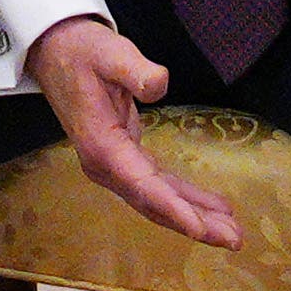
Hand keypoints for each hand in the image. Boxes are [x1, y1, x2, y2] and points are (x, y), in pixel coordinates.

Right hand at [24, 12, 245, 246]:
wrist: (55, 52)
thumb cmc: (82, 51)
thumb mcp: (109, 53)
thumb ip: (135, 71)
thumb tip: (160, 85)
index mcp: (102, 146)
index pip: (142, 186)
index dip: (173, 209)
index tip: (200, 229)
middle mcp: (107, 166)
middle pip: (154, 204)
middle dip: (194, 224)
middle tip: (235, 240)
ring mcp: (115, 166)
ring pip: (158, 200)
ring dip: (194, 217)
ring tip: (232, 231)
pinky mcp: (124, 159)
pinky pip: (158, 186)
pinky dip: (184, 199)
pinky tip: (212, 207)